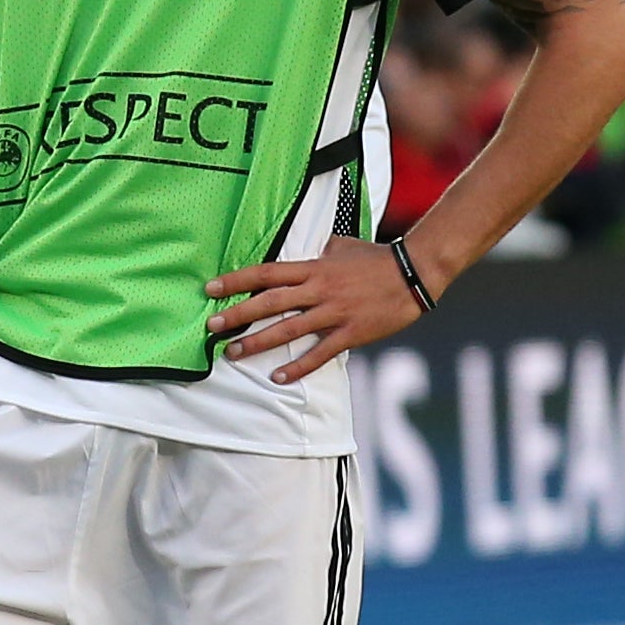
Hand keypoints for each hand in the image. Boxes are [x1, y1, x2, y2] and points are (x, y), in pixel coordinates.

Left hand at [204, 239, 422, 383]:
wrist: (413, 273)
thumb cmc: (376, 258)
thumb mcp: (341, 246)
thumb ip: (317, 252)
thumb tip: (303, 252)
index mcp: (314, 268)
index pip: (266, 273)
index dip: (236, 281)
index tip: (211, 288)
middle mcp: (318, 290)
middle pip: (269, 303)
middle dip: (238, 315)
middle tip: (212, 326)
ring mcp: (334, 313)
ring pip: (288, 330)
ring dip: (258, 343)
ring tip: (234, 353)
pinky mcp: (350, 333)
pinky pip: (320, 353)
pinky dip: (299, 367)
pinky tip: (279, 378)